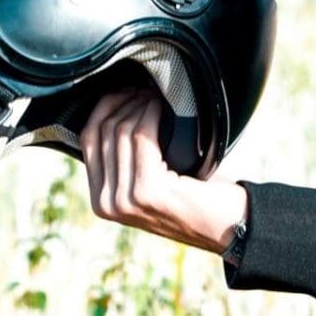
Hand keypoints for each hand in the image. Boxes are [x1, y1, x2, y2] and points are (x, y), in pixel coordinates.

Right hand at [80, 90, 249, 253]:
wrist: (228, 226)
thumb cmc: (194, 198)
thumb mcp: (148, 182)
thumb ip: (125, 162)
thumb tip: (115, 111)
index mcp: (101, 201)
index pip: (88, 141)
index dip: (103, 109)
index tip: (123, 92)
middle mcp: (107, 204)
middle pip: (102, 133)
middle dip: (121, 102)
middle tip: (141, 89)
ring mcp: (124, 199)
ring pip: (121, 131)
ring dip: (138, 105)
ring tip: (153, 95)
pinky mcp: (147, 190)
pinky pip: (142, 136)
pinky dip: (152, 114)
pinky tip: (162, 107)